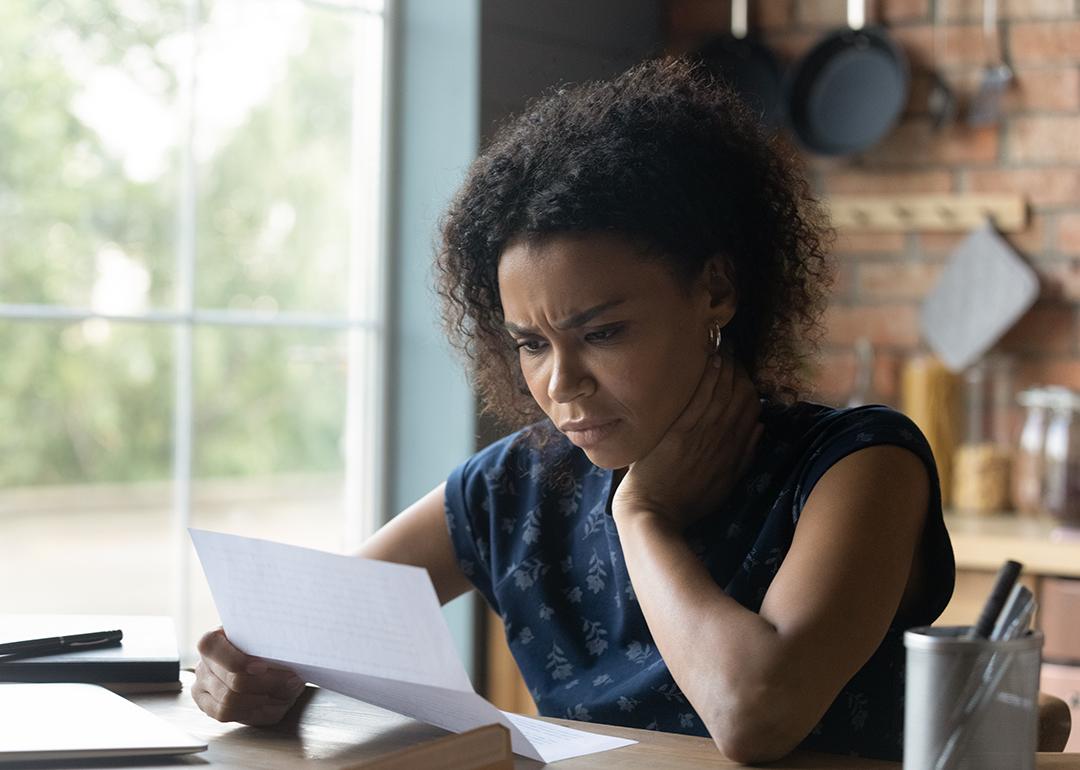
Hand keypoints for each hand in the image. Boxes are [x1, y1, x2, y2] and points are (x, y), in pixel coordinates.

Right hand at [192, 627, 306, 724]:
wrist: (255, 654)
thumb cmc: (261, 644)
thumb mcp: (267, 640)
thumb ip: (274, 651)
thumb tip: (292, 677)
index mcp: (212, 641)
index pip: (215, 650)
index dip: (239, 661)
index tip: (263, 667)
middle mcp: (203, 666)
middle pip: (231, 683)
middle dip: (266, 685)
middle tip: (292, 682)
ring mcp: (202, 689)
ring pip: (229, 704)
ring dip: (263, 701)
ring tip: (285, 693)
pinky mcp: (208, 707)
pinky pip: (230, 716)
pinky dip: (255, 712)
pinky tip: (272, 703)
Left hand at [611, 354, 762, 529]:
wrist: (655, 511)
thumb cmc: (687, 500)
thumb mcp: (725, 483)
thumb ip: (744, 455)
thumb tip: (760, 427)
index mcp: (733, 451)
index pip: (751, 411)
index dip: (750, 388)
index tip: (745, 371)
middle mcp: (721, 440)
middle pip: (739, 398)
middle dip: (739, 372)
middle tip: (735, 352)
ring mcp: (700, 435)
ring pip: (721, 395)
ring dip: (725, 370)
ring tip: (724, 348)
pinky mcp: (678, 433)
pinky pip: (698, 400)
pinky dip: (707, 379)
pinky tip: (711, 361)